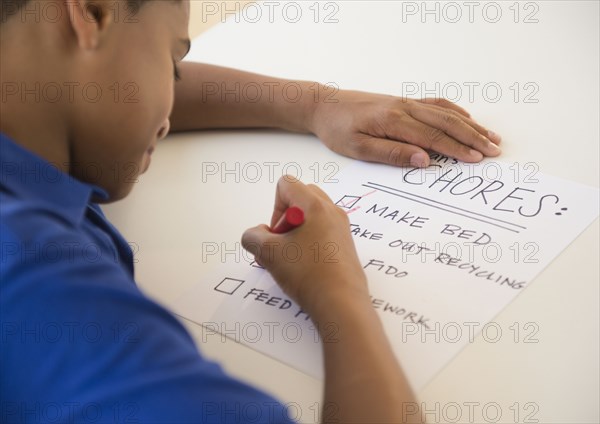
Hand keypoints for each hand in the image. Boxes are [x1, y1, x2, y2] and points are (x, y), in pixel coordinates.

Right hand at [241, 176, 366, 313]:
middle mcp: (332, 211)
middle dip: (284, 218)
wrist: (341, 303)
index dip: (273, 208)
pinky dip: (308, 243)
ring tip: (290, 260)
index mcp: (315, 206)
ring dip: (295, 232)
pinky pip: (322, 232)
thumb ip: (253, 237)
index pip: (286, 185)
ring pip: (311, 216)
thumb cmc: (309, 274)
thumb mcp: (269, 254)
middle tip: (281, 245)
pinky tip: (304, 268)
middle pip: (300, 197)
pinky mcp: (345, 245)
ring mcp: (341, 228)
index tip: (277, 234)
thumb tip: (257, 235)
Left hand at [309, 88, 501, 167]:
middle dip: (473, 137)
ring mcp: (405, 102)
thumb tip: (424, 160)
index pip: (433, 138)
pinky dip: (454, 111)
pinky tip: (466, 117)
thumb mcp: (358, 148)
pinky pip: (435, 104)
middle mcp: (404, 108)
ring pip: (445, 112)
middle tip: (495, 151)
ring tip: (490, 136)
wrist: (323, 104)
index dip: (458, 149)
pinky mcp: (403, 101)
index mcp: (394, 121)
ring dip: (470, 125)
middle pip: (446, 123)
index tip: (478, 159)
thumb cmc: (337, 129)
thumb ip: (392, 153)